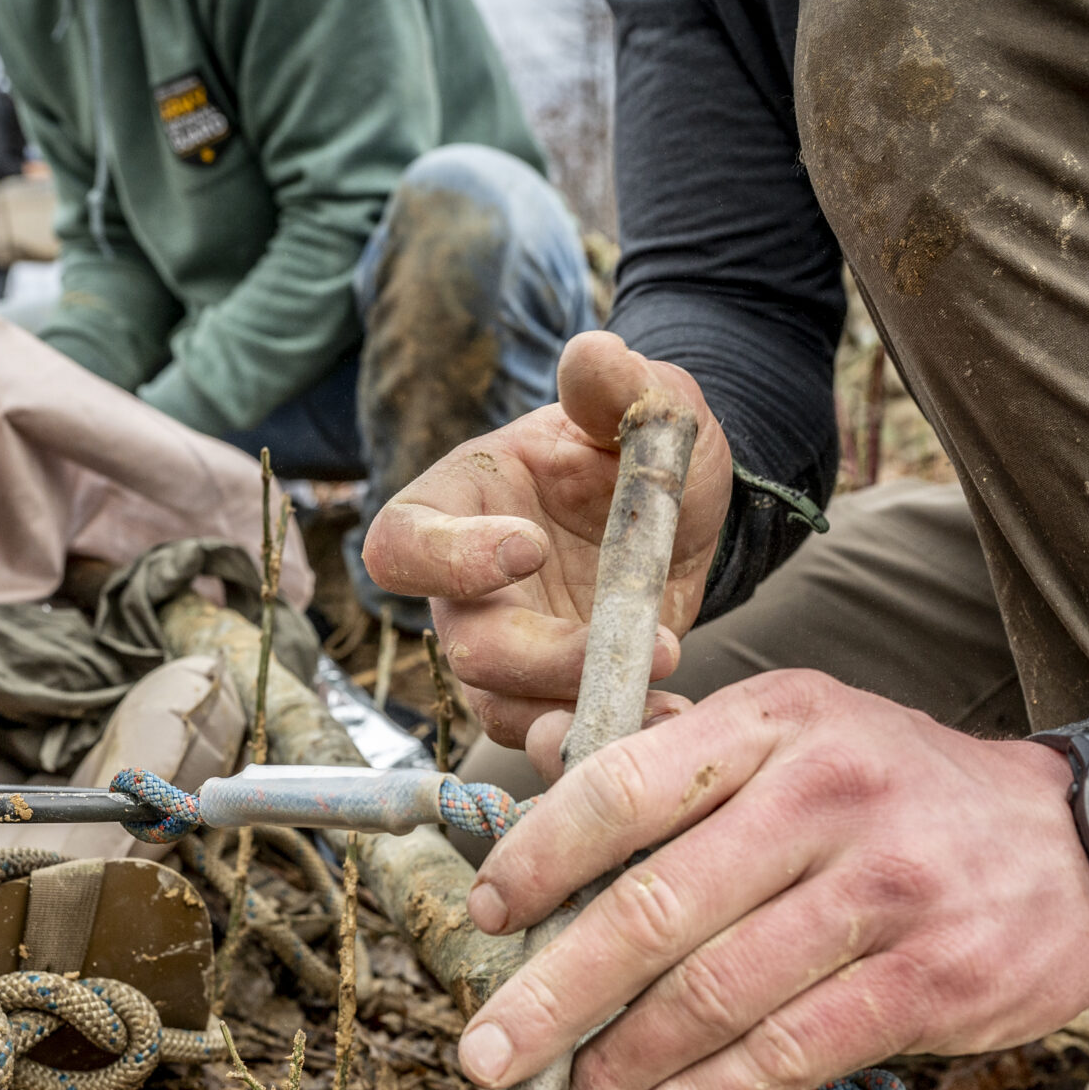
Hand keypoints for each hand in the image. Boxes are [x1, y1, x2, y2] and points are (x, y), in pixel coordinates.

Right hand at [361, 331, 735, 746]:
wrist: (685, 505)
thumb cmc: (641, 445)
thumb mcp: (647, 402)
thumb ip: (618, 384)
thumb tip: (592, 354)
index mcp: (460, 505)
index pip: (403, 544)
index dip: (449, 558)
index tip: (530, 544)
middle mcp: (468, 589)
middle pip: (467, 647)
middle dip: (547, 656)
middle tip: (646, 641)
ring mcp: (509, 649)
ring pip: (505, 707)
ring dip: (579, 709)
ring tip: (664, 690)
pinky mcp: (554, 694)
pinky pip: (557, 734)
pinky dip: (609, 735)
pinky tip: (670, 717)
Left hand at [453, 671, 1088, 1089]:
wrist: (1088, 842)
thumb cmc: (907, 795)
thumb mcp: (803, 735)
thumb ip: (679, 756)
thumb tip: (537, 762)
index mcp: (778, 721)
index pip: (626, 783)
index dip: (539, 857)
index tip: (483, 914)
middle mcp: (829, 791)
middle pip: (656, 906)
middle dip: (553, 994)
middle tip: (487, 1054)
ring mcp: (887, 888)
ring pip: (716, 992)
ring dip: (621, 1063)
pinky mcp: (933, 978)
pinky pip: (792, 1052)